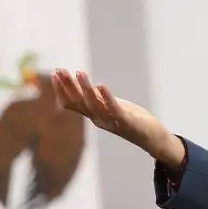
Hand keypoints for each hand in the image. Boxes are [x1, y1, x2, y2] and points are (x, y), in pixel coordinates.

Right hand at [51, 68, 184, 166]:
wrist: (152, 138)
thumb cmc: (131, 120)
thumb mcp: (111, 106)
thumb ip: (98, 99)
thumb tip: (84, 85)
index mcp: (93, 115)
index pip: (72, 103)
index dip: (62, 89)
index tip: (55, 73)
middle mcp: (98, 119)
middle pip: (79, 102)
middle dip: (69, 85)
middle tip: (59, 70)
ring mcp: (111, 121)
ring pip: (94, 105)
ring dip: (85, 88)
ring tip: (79, 72)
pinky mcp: (126, 122)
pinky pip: (114, 109)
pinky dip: (107, 97)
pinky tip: (101, 85)